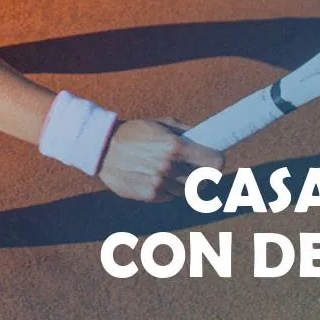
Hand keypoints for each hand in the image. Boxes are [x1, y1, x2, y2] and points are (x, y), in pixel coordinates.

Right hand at [98, 118, 226, 201]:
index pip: (215, 162)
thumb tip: (207, 137)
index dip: (218, 162)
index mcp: (176, 146)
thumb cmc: (134, 132)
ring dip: (184, 184)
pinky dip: (168, 190)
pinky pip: (170, 196)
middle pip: (204, 181)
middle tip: (196, 169)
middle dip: (203, 175)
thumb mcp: (160, 123)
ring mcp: (159, 182)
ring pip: (187, 191)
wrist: (101, 148)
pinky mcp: (148, 194)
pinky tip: (157, 178)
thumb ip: (186, 131)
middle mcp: (169, 166)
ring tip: (171, 172)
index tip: (214, 161)